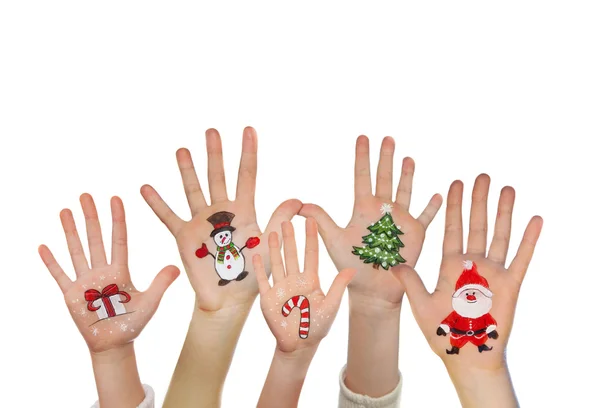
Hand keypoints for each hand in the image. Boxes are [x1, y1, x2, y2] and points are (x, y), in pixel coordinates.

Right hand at [39, 194, 179, 352]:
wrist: (114, 344)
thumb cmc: (133, 324)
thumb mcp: (150, 302)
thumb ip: (160, 284)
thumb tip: (176, 267)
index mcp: (120, 270)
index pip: (118, 239)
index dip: (117, 219)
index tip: (115, 198)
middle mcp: (102, 271)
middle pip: (95, 238)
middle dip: (91, 217)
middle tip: (86, 195)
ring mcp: (86, 281)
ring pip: (77, 250)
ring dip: (71, 231)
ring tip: (65, 210)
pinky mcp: (72, 295)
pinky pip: (60, 275)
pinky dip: (52, 262)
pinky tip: (44, 246)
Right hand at [141, 127, 301, 310]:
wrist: (229, 299)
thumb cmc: (252, 274)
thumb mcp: (269, 244)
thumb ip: (279, 220)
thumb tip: (298, 200)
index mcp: (244, 211)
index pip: (247, 175)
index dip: (248, 152)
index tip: (248, 130)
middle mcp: (221, 211)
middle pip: (218, 176)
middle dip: (215, 154)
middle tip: (212, 131)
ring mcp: (201, 221)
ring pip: (193, 189)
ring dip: (188, 170)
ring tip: (183, 150)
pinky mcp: (185, 236)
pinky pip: (168, 217)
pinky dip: (157, 203)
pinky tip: (145, 188)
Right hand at [254, 219, 355, 352]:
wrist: (299, 345)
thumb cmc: (317, 327)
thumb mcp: (331, 306)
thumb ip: (338, 287)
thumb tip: (351, 269)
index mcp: (311, 280)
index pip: (311, 254)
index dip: (311, 237)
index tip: (311, 220)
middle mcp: (295, 280)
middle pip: (292, 254)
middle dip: (290, 238)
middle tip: (287, 219)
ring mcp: (281, 287)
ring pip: (277, 263)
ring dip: (275, 248)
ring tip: (273, 231)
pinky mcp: (268, 297)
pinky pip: (263, 279)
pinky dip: (260, 267)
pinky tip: (257, 254)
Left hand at [300, 136, 441, 306]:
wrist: (372, 288)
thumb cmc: (351, 264)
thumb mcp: (333, 240)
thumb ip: (320, 220)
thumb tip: (300, 205)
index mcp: (363, 208)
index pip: (362, 176)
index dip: (362, 157)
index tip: (363, 137)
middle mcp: (382, 210)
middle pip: (385, 178)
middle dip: (386, 158)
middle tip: (387, 138)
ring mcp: (400, 220)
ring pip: (405, 191)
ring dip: (407, 176)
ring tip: (408, 158)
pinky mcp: (415, 233)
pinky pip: (426, 216)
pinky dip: (432, 207)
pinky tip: (439, 194)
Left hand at [393, 174, 542, 370]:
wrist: (466, 355)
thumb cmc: (442, 332)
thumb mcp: (420, 304)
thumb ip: (411, 282)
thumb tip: (394, 264)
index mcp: (450, 265)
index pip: (452, 228)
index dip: (454, 206)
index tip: (455, 183)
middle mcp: (471, 264)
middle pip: (475, 225)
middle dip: (478, 201)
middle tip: (481, 176)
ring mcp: (492, 273)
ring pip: (498, 235)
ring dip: (502, 212)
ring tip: (506, 188)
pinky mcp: (509, 285)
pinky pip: (521, 258)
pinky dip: (528, 240)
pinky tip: (534, 219)